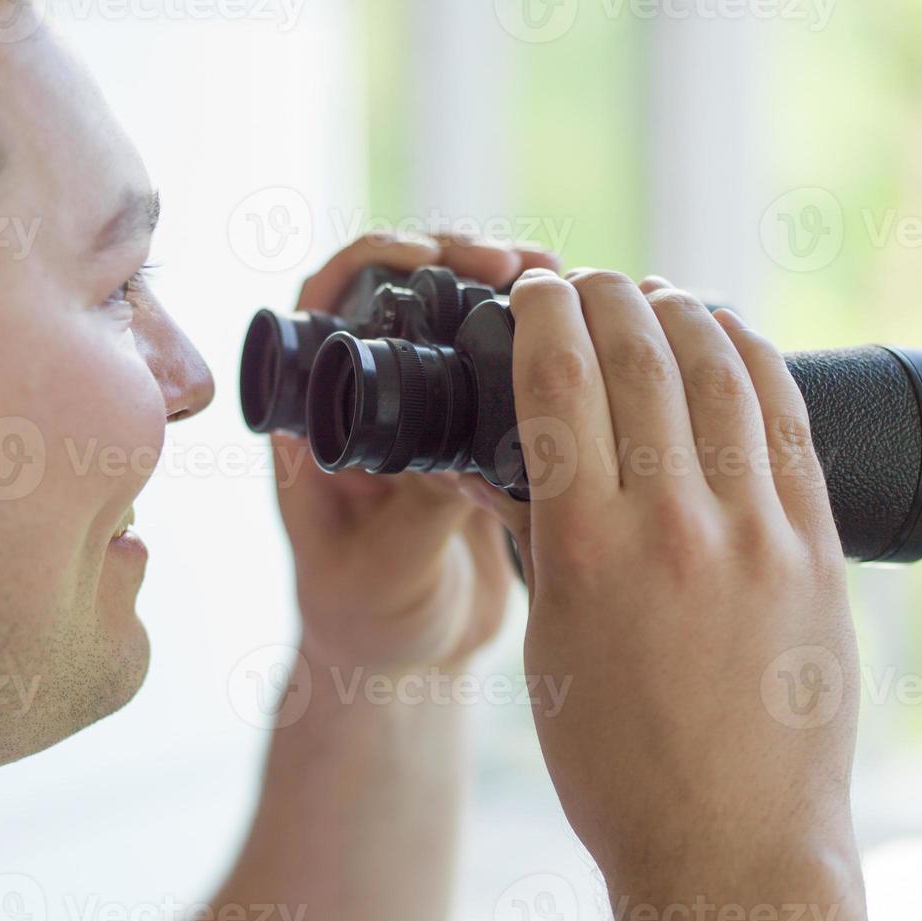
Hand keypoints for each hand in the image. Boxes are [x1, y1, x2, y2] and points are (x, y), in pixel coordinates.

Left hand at [272, 234, 558, 672]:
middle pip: (407, 291)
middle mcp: (372, 401)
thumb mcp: (384, 570)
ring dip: (519, 292)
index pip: (325, 304)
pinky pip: (516, 367)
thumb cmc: (368, 622)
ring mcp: (432, 413)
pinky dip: (555, 341)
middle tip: (521, 263)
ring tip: (574, 284)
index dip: (368, 262)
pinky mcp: (485, 433)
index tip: (427, 256)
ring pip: (467, 318)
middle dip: (462, 258)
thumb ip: (419, 513)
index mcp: (322, 421)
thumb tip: (469, 450)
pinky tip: (600, 334)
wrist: (413, 664)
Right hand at [466, 269, 871, 920]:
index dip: (544, 315)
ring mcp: (756, 534)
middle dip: (606, 296)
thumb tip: (520, 466)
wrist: (730, 843)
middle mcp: (674, 525)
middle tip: (587, 280)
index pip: (560, 385)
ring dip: (682, 313)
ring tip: (656, 294)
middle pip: (641, 359)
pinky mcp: (816, 551)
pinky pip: (788, 425)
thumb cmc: (617, 763)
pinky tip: (730, 337)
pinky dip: (754, 361)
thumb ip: (542, 543)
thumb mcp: (550, 647)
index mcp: (589, 550)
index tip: (535, 289)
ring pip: (721, 374)